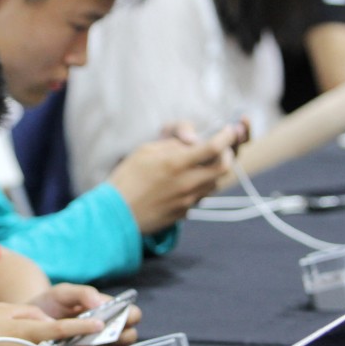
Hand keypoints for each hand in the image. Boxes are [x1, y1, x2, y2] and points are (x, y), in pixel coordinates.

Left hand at [27, 284, 141, 345]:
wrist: (31, 322)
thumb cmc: (50, 302)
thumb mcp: (63, 292)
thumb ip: (83, 293)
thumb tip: (100, 303)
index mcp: (108, 309)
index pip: (133, 314)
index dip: (129, 318)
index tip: (115, 320)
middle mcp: (109, 327)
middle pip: (130, 336)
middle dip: (120, 337)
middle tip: (101, 335)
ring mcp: (101, 344)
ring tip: (90, 345)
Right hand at [108, 130, 239, 233]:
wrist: (115, 215)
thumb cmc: (126, 179)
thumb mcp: (145, 151)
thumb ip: (173, 145)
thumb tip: (194, 142)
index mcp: (176, 163)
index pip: (215, 147)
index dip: (227, 136)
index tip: (229, 131)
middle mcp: (187, 183)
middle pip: (224, 168)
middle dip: (227, 155)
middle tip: (221, 149)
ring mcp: (188, 201)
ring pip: (216, 183)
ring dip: (214, 171)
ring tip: (200, 165)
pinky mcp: (184, 213)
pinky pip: (202, 197)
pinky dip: (201, 186)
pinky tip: (186, 182)